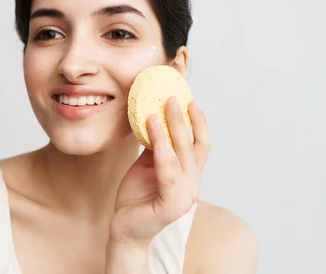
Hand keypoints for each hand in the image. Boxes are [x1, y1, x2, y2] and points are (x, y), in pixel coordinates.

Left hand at [109, 97, 210, 247]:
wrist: (124, 227)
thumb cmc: (137, 195)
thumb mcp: (147, 164)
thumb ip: (155, 146)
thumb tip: (154, 116)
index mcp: (189, 175)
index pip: (200, 145)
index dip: (199, 123)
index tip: (191, 100)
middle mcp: (192, 185)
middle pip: (192, 146)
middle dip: (183, 119)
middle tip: (173, 97)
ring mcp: (184, 196)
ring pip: (181, 156)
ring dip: (171, 129)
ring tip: (159, 109)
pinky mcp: (171, 206)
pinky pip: (167, 173)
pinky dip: (161, 150)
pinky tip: (153, 132)